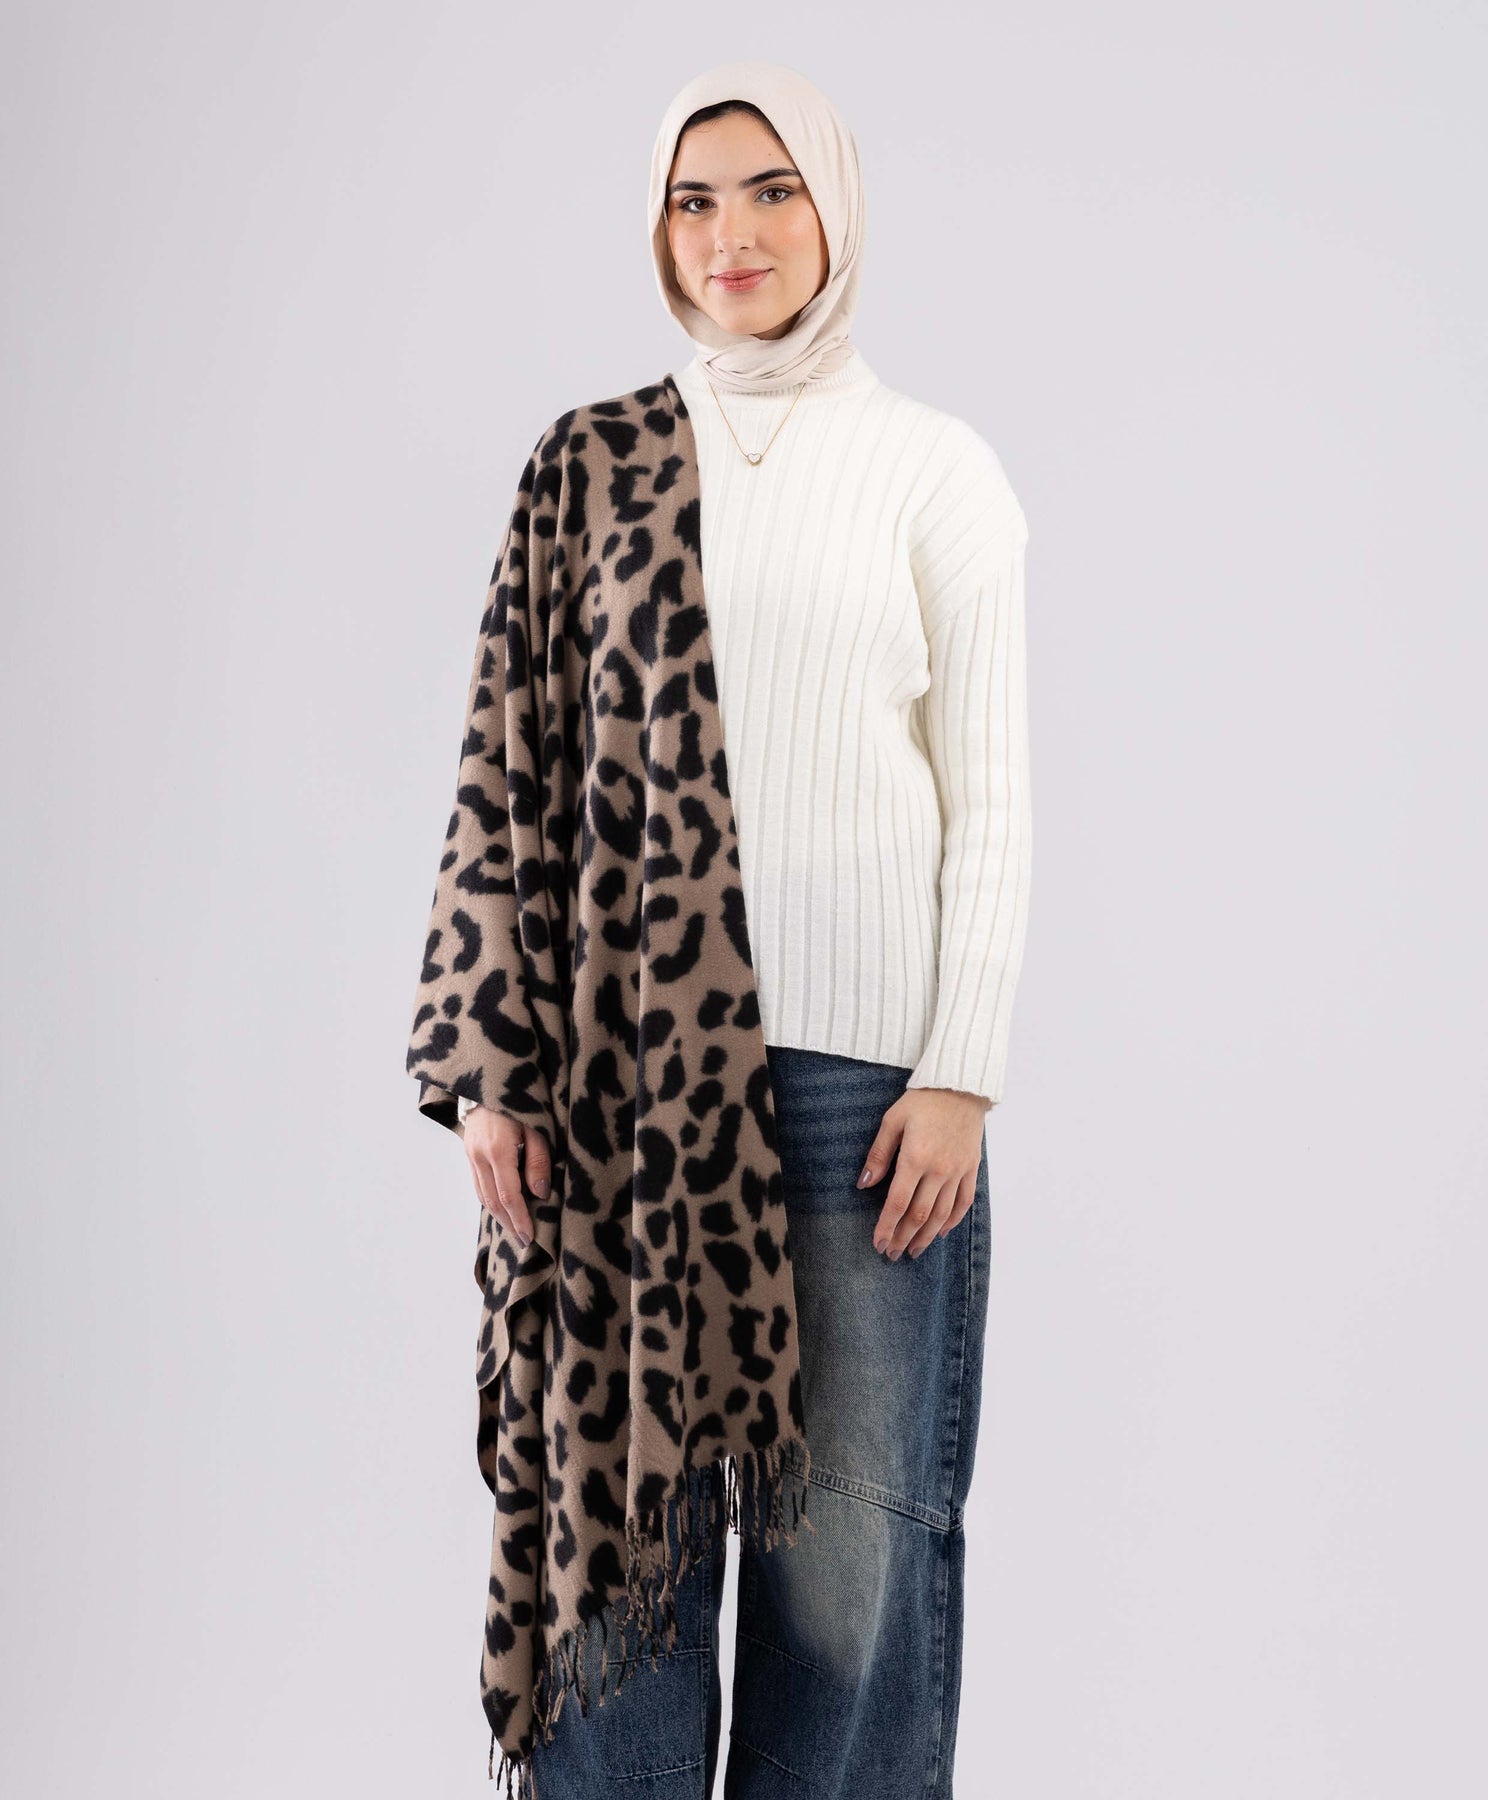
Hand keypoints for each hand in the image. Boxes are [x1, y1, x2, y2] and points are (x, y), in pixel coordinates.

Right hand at [462, 1106, 548, 1249]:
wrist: (489, 1079)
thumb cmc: (520, 1099)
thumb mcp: (537, 1126)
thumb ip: (538, 1160)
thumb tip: (539, 1194)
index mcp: (498, 1150)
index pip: (508, 1196)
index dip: (520, 1219)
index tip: (530, 1237)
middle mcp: (479, 1156)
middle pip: (493, 1201)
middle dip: (509, 1224)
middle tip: (524, 1242)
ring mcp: (470, 1155)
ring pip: (483, 1195)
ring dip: (499, 1216)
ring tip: (515, 1230)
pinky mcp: (469, 1153)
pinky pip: (478, 1184)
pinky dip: (489, 1201)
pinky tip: (502, 1209)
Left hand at [857, 1087, 988, 1259]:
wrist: (961, 1085)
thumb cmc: (922, 1100)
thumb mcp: (893, 1120)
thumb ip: (879, 1154)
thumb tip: (864, 1184)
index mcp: (915, 1158)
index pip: (897, 1203)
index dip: (887, 1227)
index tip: (878, 1244)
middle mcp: (939, 1169)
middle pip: (919, 1215)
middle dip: (903, 1238)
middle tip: (891, 1254)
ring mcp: (958, 1171)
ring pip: (942, 1214)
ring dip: (926, 1236)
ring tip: (913, 1251)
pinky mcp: (971, 1168)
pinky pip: (964, 1202)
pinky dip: (952, 1221)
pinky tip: (940, 1232)